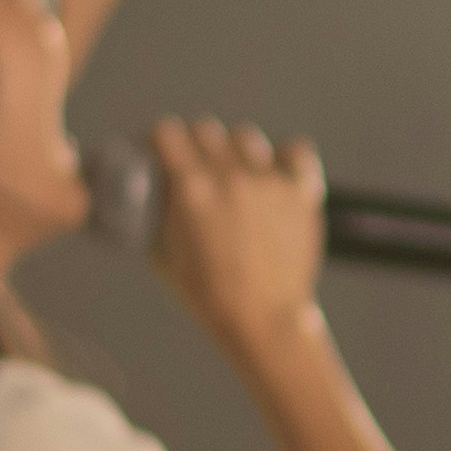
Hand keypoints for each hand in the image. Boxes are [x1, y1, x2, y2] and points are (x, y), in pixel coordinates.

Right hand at [140, 117, 327, 352]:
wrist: (264, 321)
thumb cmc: (208, 297)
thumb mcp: (162, 256)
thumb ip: (155, 217)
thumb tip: (150, 193)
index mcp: (190, 189)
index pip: (167, 132)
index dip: (160, 140)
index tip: (161, 150)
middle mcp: (229, 176)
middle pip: (205, 129)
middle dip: (194, 145)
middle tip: (195, 166)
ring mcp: (268, 181)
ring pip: (245, 137)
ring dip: (235, 152)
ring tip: (235, 174)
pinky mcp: (300, 192)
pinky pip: (295, 150)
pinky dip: (284, 158)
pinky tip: (275, 174)